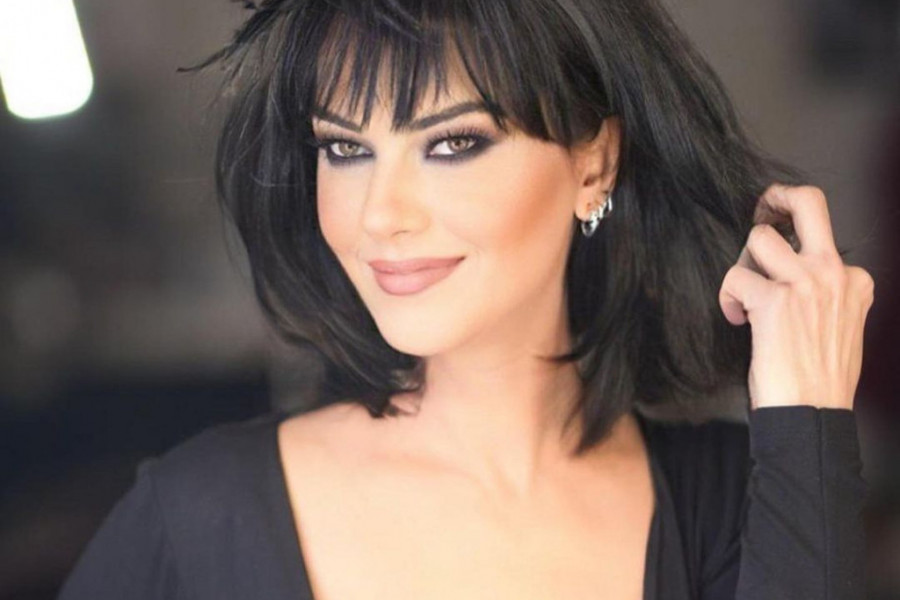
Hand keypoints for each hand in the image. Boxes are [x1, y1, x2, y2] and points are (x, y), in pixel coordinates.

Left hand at [718, 184, 874, 410]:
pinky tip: (739, 319)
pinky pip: (735, 277)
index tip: (775, 259)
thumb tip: (791, 279)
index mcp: (855, 281)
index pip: (823, 238)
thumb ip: (825, 295)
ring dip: (742, 263)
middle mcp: (834, 274)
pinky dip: (728, 297)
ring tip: (744, 294)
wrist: (814, 414)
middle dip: (777, 196)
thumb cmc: (820, 379)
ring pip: (759, 237)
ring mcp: (806, 283)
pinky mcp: (775, 300)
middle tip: (760, 208)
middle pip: (809, 202)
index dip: (791, 248)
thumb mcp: (841, 326)